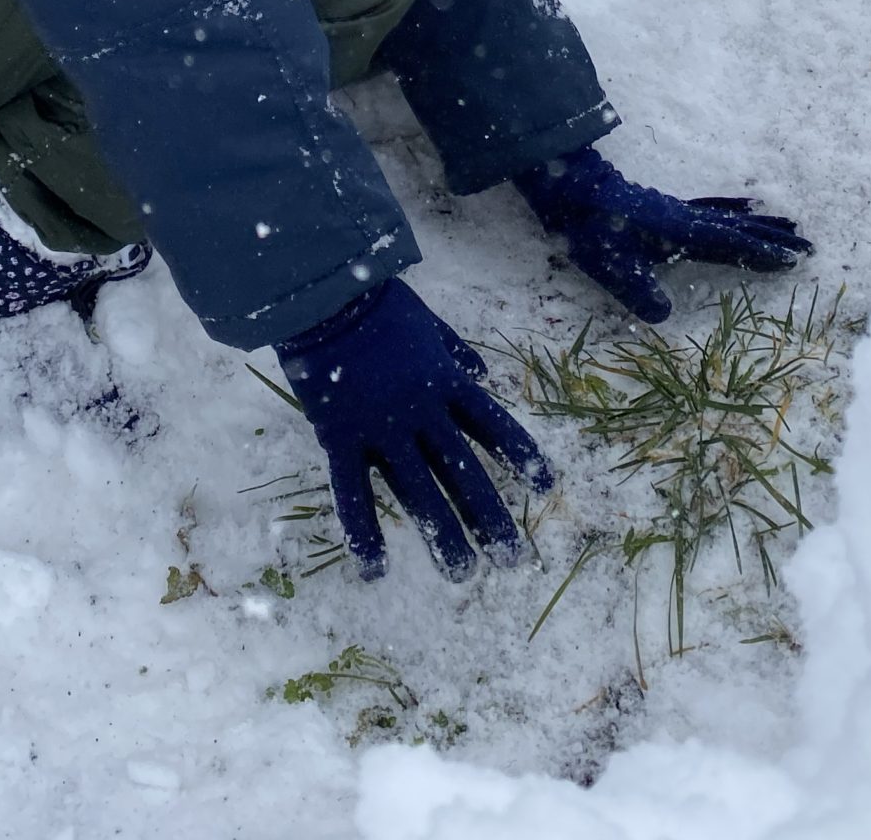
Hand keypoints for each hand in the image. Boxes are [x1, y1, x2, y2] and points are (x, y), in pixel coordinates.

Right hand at [278, 278, 553, 581]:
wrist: (324, 294)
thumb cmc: (377, 303)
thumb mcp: (428, 322)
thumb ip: (455, 350)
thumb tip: (483, 371)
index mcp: (445, 382)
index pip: (494, 425)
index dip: (521, 456)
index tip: (546, 487)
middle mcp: (421, 412)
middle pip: (463, 472)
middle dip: (489, 517)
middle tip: (512, 559)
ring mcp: (381, 428)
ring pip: (418, 493)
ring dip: (442, 536)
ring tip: (463, 574)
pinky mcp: (340, 438)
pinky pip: (352, 493)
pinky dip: (364, 533)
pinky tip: (376, 571)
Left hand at [514, 145, 810, 321]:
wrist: (568, 188)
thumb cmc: (587, 228)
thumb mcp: (610, 266)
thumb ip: (638, 292)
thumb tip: (665, 315)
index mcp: (678, 232)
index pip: (729, 244)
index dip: (760, 252)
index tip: (791, 259)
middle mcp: (684, 218)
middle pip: (738, 228)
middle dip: (772, 238)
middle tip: (807, 244)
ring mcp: (676, 212)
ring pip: (727, 218)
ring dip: (758, 224)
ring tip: (787, 224)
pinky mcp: (666, 211)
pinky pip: (710, 211)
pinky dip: (733, 212)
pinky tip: (741, 208)